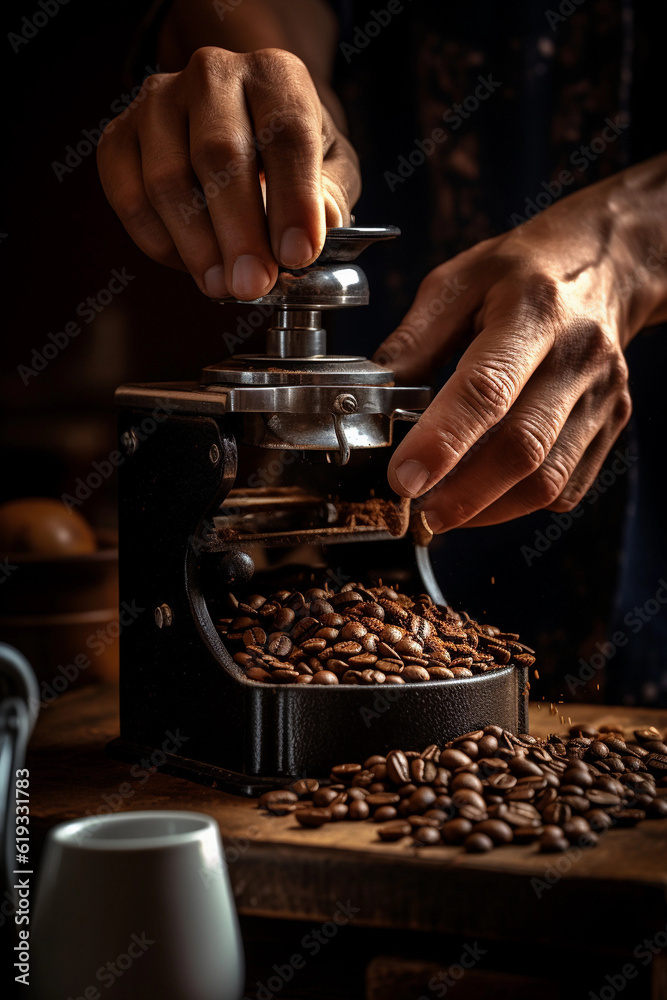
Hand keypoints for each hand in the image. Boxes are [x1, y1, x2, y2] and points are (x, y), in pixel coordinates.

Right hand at [97, 46, 359, 299]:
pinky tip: (194, 266)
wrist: (242, 126)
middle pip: (218, 153)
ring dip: (197, 246)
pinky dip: (160, 242)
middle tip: (253, 284)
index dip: (293, 199)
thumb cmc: (290, 154)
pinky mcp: (119, 136)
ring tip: (225, 287)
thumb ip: (330, 198)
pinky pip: (129, 197)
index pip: (285, 132)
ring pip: (168, 179)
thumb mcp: (330, 169)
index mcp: (275, 75)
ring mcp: (157, 102)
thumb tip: (315, 232)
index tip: (298, 255)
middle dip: (239, 232)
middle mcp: (212, 75)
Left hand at [377, 186, 638, 531]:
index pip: (487, 389)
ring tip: (445, 511)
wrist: (604, 265)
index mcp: (534, 312)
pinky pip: (567, 487)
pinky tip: (485, 497)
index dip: (442, 441)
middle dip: (465, 494)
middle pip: (523, 447)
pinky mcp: (611, 422)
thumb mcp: (458, 282)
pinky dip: (520, 505)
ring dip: (489, 508)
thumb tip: (373, 394)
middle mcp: (578, 355)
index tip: (405, 478)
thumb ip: (415, 340)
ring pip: (548, 479)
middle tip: (422, 512)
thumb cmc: (523, 272)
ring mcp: (602, 394)